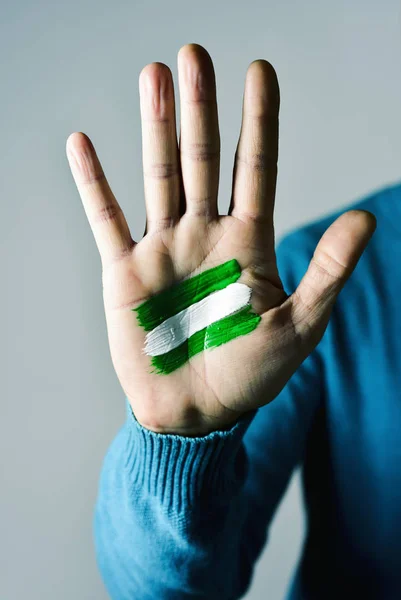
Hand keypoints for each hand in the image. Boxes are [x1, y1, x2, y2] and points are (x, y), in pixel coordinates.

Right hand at [66, 44, 375, 435]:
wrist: (196, 413)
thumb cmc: (250, 374)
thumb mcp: (300, 325)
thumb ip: (329, 271)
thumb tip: (367, 217)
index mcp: (249, 243)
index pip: (257, 168)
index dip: (261, 120)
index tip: (261, 71)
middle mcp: (205, 235)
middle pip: (204, 159)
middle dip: (202, 107)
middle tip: (196, 53)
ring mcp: (164, 249)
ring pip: (159, 175)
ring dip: (155, 127)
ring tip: (154, 76)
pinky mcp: (126, 274)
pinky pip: (107, 220)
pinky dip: (93, 184)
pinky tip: (82, 144)